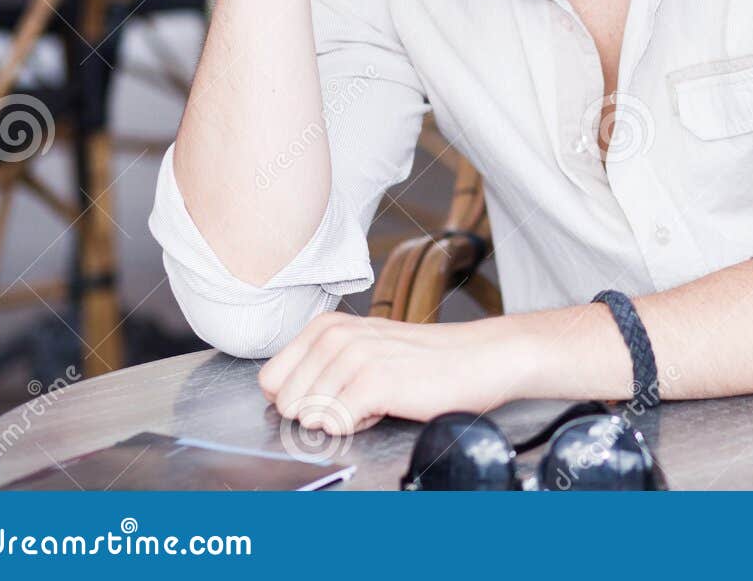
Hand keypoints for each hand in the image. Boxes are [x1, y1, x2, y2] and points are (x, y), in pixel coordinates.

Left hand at [257, 313, 519, 434]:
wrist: (482, 358)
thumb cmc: (425, 362)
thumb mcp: (362, 351)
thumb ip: (319, 368)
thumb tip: (279, 399)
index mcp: (326, 326)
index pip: (270, 380)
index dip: (303, 399)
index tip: (338, 391)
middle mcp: (335, 334)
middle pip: (285, 403)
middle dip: (323, 411)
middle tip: (364, 394)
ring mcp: (353, 355)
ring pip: (309, 416)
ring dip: (347, 418)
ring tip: (381, 397)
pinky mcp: (374, 380)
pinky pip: (335, 424)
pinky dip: (361, 426)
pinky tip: (389, 404)